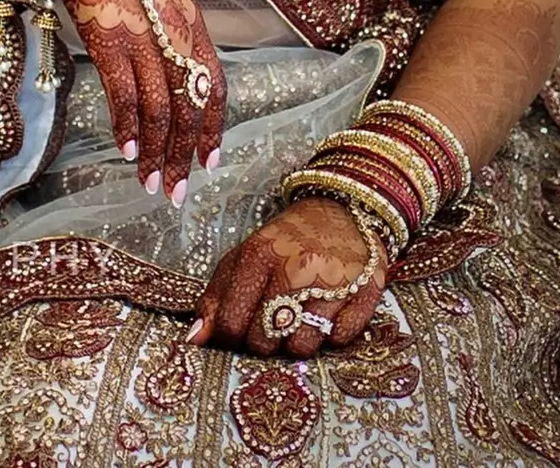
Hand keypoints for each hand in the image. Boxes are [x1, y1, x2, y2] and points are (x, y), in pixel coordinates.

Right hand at [58, 0, 223, 201]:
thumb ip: (166, 30)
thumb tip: (165, 71)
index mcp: (191, 21)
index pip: (215, 86)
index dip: (213, 128)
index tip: (208, 163)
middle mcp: (176, 33)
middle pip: (191, 106)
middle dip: (185, 155)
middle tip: (177, 192)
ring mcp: (144, 37)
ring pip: (161, 108)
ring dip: (157, 151)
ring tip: (151, 182)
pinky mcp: (111, 39)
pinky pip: (125, 94)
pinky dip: (127, 126)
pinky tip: (126, 150)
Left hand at [189, 197, 386, 356]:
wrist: (341, 211)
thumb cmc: (286, 242)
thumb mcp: (245, 257)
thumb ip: (217, 297)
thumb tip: (194, 340)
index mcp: (260, 255)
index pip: (232, 321)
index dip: (230, 337)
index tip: (237, 333)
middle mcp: (296, 269)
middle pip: (265, 341)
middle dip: (263, 342)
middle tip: (270, 323)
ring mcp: (333, 283)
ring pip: (302, 347)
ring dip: (297, 341)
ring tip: (299, 316)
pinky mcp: (365, 294)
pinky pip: (339, 341)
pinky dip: (331, 335)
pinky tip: (327, 311)